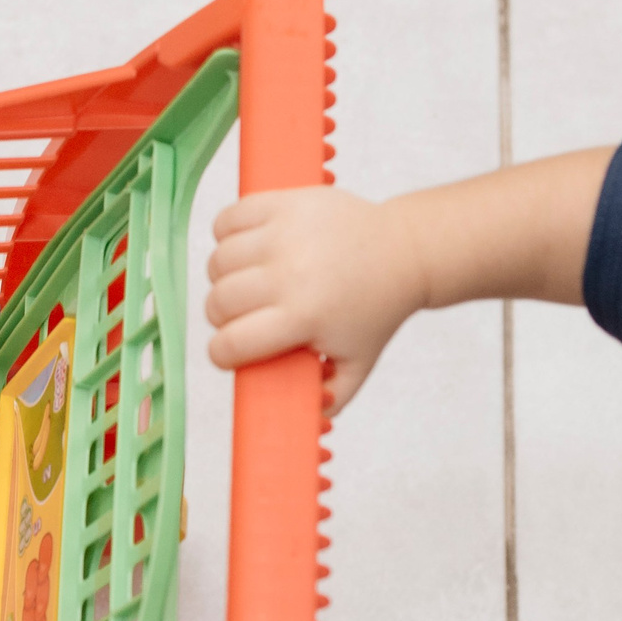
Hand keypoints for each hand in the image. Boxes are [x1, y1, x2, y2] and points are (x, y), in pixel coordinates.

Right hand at [204, 186, 425, 412]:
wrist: (404, 251)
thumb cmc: (375, 309)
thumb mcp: (358, 365)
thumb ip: (329, 401)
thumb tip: (299, 417)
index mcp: (304, 316)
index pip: (230, 344)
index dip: (223, 355)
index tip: (232, 352)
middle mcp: (290, 273)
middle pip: (217, 302)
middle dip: (221, 317)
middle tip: (242, 317)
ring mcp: (285, 234)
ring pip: (218, 260)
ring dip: (222, 277)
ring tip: (244, 282)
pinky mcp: (285, 203)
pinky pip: (228, 218)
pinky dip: (226, 234)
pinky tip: (244, 248)